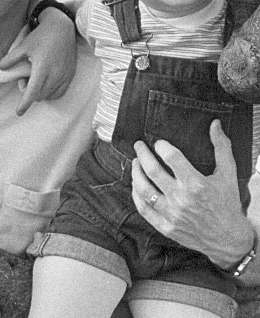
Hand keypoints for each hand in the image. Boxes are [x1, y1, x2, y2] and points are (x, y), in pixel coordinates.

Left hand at [0, 7, 76, 114]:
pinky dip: (50, 92)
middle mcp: (56, 74)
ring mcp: (65, 76)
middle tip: (24, 77)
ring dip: (39, 92)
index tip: (18, 112)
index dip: (25, 104)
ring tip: (35, 77)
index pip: (33, 92)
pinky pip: (60, 92)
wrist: (62, 28)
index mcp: (42, 67)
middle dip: (28, 92)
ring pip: (49, 95)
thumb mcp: (23, 46)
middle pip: (39, 96)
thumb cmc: (41, 36)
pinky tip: (45, 82)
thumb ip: (10, 59)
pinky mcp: (71, 75)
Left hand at [131, 120, 253, 268]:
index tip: (159, 143)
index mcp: (196, 184)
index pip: (171, 157)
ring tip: (135, 162)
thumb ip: (221, 147)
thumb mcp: (228, 174)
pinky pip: (143, 209)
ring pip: (144, 189)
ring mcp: (172, 214)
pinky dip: (136, 195)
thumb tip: (215, 124)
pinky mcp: (165, 227)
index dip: (162, 146)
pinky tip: (136, 185)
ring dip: (135, 173)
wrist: (229, 240)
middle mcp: (182, 199)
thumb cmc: (228, 204)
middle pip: (152, 171)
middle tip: (139, 145)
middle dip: (142, 154)